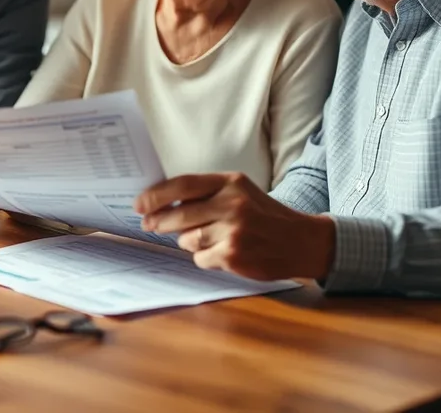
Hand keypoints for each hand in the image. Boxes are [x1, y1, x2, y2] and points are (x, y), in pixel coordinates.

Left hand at [134, 172, 334, 281]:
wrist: (302, 241)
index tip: (139, 204)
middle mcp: (233, 204)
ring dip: (187, 241)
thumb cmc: (264, 215)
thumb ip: (207, 194)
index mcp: (231, 182)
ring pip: (187, 239)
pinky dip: (204, 257)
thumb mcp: (240, 192)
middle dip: (158, 222)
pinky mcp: (234, 255)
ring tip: (204, 239)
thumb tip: (162, 203)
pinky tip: (220, 253)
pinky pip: (200, 258)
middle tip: (149, 225)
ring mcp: (234, 231)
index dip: (156, 195)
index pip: (182, 185)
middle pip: (179, 214)